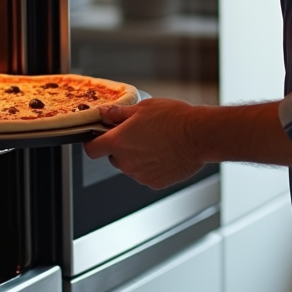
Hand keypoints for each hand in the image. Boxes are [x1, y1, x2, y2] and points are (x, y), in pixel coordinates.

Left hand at [84, 98, 204, 188]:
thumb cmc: (174, 119)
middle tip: (139, 135)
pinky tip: (165, 154)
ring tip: (157, 143)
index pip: (92, 149)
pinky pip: (146, 175)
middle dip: (121, 148)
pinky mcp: (154, 183)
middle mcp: (126, 162)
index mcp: (119, 142)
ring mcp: (140, 175)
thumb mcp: (143, 107)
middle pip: (113, 158)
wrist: (199, 136)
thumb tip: (104, 113)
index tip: (99, 138)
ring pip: (131, 166)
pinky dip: (152, 167)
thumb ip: (119, 114)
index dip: (94, 143)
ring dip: (138, 157)